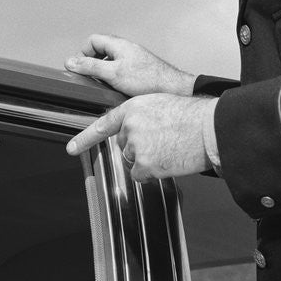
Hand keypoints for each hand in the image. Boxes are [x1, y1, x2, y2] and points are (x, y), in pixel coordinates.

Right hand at [65, 35, 194, 96]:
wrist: (172, 89)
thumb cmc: (148, 79)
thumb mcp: (113, 73)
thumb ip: (90, 66)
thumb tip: (70, 62)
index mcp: (118, 44)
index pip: (92, 41)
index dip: (83, 53)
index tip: (80, 69)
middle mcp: (125, 50)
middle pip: (100, 52)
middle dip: (93, 66)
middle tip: (92, 80)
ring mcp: (132, 60)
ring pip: (110, 64)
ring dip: (104, 75)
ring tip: (106, 87)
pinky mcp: (138, 72)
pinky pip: (120, 72)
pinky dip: (115, 81)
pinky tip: (119, 92)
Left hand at [66, 93, 214, 180]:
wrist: (209, 128)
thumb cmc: (192, 116)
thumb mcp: (160, 105)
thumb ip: (141, 116)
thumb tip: (132, 132)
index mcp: (132, 108)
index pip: (103, 125)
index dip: (84, 138)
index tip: (71, 148)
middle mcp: (130, 126)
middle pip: (125, 146)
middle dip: (140, 148)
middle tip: (164, 141)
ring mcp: (136, 146)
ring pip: (133, 161)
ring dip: (148, 160)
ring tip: (169, 148)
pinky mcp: (144, 164)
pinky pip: (140, 175)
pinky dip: (152, 173)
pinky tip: (168, 161)